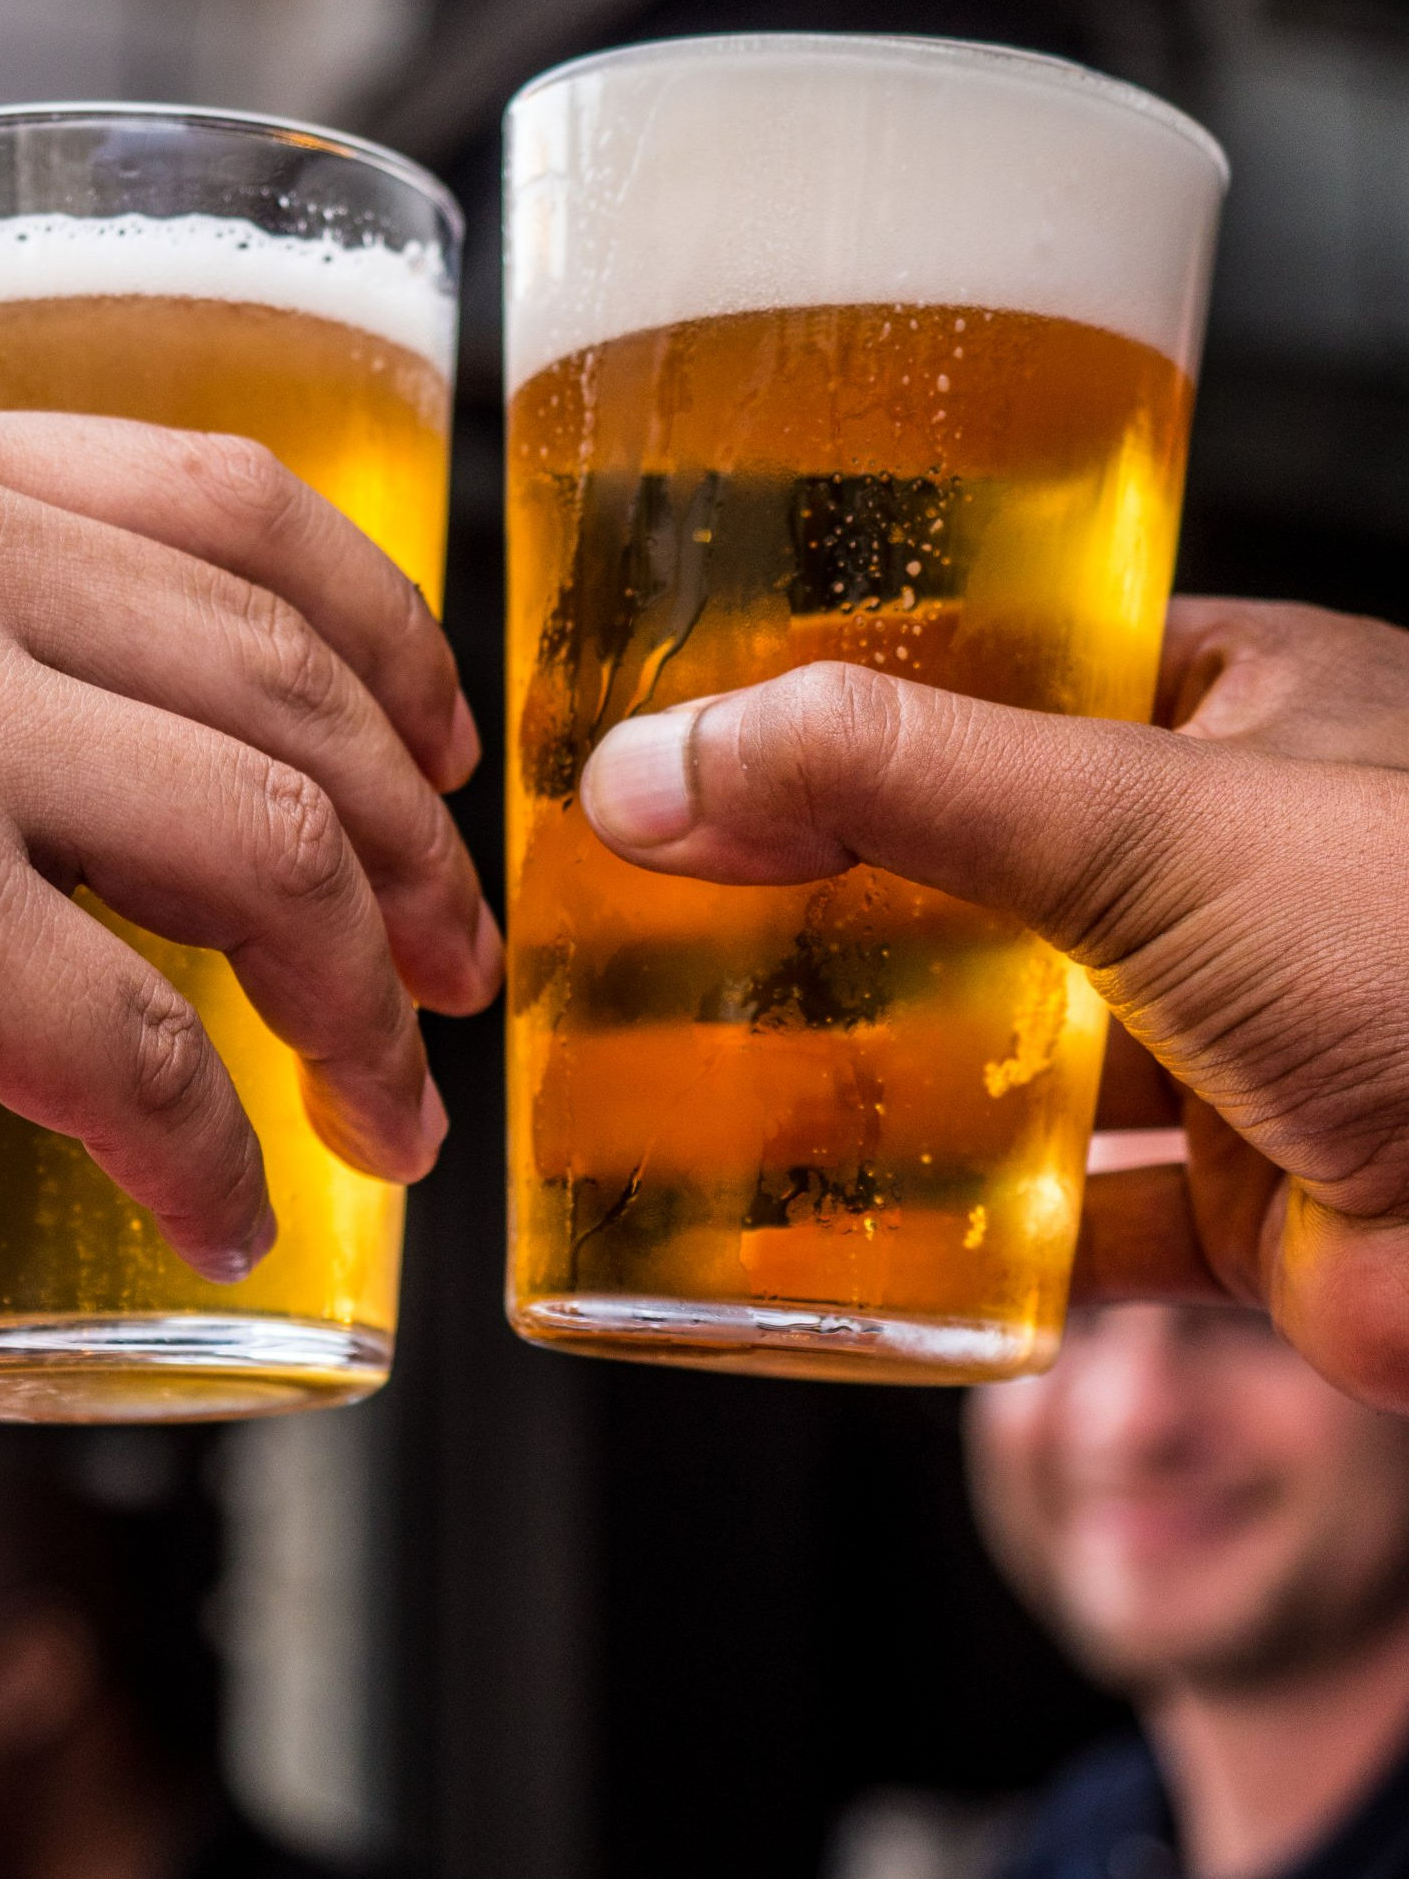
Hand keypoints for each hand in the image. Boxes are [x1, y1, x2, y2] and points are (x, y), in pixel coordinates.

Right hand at [0, 412, 499, 1285]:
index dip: (387, 631)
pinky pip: (137, 1052)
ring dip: (365, 1007)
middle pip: (285, 691)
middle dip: (416, 851)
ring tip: (391, 1113)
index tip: (442, 749)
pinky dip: (214, 1154)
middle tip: (456, 966)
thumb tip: (107, 767)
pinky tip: (226, 1215)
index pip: (233, 502)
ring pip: (261, 857)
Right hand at [580, 600, 1408, 1411]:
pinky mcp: (1248, 1201)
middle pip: (986, 871)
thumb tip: (659, 767)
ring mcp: (1240, 1035)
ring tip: (712, 1062)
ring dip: (888, 1070)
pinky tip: (851, 1231)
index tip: (704, 728)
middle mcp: (1236, 866)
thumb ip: (891, 780)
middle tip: (673, 903)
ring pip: (1019, 1048)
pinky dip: (968, 1231)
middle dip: (841, 901)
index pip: (1002, 675)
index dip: (851, 700)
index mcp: (1237, 710)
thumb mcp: (1139, 817)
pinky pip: (1071, 1213)